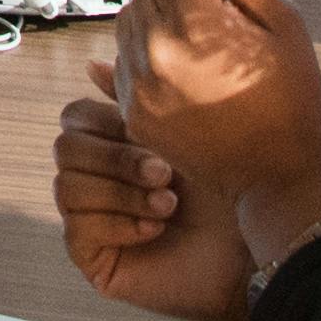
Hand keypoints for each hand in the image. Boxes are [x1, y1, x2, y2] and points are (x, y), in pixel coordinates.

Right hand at [54, 89, 253, 320]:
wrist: (255, 251)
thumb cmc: (232, 191)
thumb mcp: (184, 133)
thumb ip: (138, 99)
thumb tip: (91, 65)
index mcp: (115, 143)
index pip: (74, 116)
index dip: (105, 122)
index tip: (150, 134)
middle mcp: (96, 178)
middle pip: (65, 148)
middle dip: (117, 159)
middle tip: (166, 174)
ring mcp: (91, 218)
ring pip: (67, 187)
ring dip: (123, 194)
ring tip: (169, 206)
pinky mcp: (93, 256)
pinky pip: (76, 229)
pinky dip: (118, 225)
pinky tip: (156, 230)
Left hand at [111, 0, 320, 267]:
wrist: (280, 172)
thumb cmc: (291, 96)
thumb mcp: (282, 18)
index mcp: (194, 21)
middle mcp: (156, 51)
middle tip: (212, 26)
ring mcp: (139, 86)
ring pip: (126, 23)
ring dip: (155, 26)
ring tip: (198, 53)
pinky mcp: (132, 113)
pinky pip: (121, 62)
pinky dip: (146, 61)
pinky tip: (183, 77)